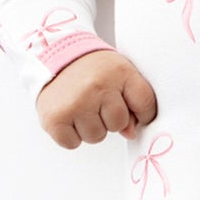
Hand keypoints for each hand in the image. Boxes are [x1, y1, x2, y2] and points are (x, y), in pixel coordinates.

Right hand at [36, 49, 158, 148]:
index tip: (134, 111)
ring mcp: (76, 103)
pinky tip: (68, 116)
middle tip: (97, 102)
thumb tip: (130, 133)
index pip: (145, 104)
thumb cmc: (89, 68)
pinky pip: (72, 143)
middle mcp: (98, 87)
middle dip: (109, 119)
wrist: (54, 56)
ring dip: (89, 128)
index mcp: (120, 73)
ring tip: (81, 107)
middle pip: (118, 124)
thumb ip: (133, 101)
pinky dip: (70, 135)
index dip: (142, 113)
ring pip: (96, 136)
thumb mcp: (118, 73)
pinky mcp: (55, 118)